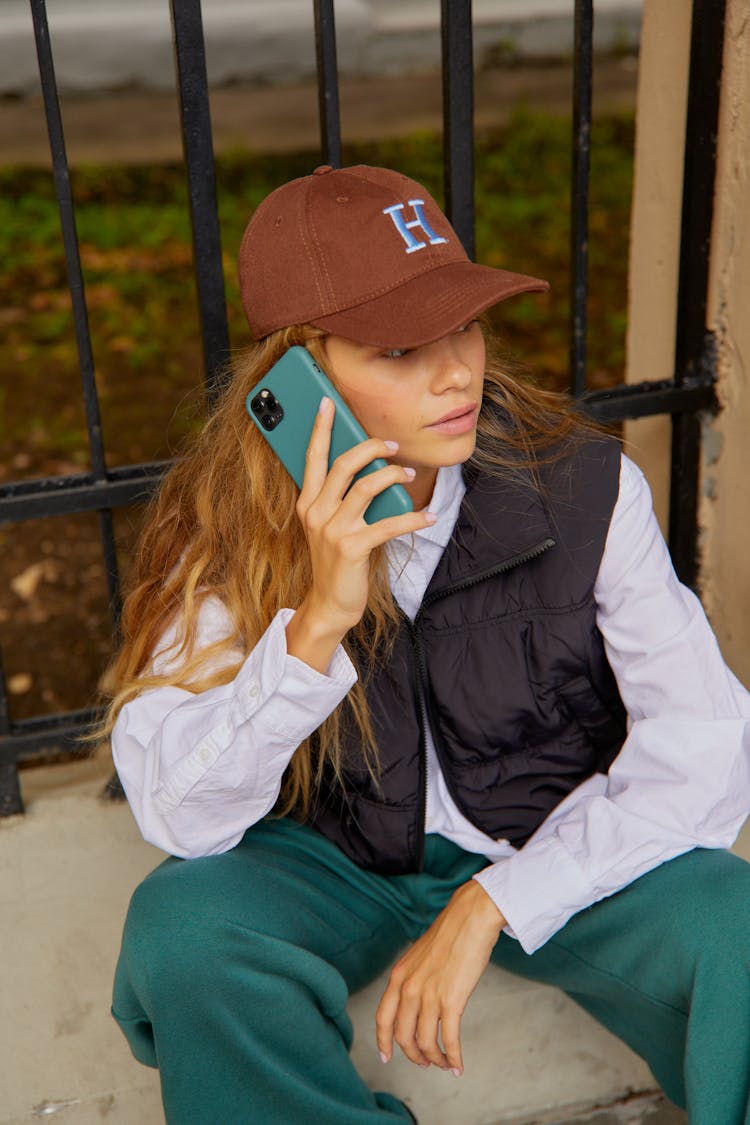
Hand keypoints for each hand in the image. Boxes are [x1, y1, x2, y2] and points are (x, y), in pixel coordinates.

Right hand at [287, 397, 434, 670]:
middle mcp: (316, 512)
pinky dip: (413, 518)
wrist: (330, 603)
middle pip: (343, 465)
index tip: (327, 403)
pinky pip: (389, 524)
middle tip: (392, 444)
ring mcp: (333, 530)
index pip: (312, 457)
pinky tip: (428, 516)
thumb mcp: (329, 526)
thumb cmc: (336, 561)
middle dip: (370, 448)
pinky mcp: (353, 548)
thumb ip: (341, 498)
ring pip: (366, 487)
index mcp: (308, 503)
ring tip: (410, 475)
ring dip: (393, 476)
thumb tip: (371, 469)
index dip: (321, 429)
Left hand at [376, 880, 504, 1075]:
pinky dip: (453, 1057)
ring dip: (435, 1059)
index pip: (383, 1018)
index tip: (386, 1057)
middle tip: (424, 1063)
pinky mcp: (452, 1001)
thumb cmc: (451, 933)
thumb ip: (414, 978)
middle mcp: (409, 988)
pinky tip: (458, 1066)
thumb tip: (417, 1000)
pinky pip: (449, 1040)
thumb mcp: (420, 955)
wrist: (471, 917)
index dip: (384, 1041)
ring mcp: (429, 995)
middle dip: (413, 1055)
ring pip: (425, 1042)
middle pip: (403, 1036)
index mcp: (399, 975)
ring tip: (445, 1064)